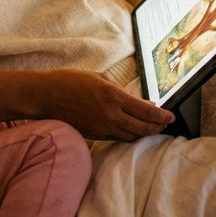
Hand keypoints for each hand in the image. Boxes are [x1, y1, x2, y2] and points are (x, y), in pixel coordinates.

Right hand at [0, 68, 174, 141]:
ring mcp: (101, 128)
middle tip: (165, 124)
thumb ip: (120, 91)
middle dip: (157, 127)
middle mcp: (110, 115)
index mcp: (113, 97)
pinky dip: (129, 135)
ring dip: (144, 133)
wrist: (44, 96)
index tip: (171, 116)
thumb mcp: (98, 78)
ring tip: (152, 128)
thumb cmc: (69, 81)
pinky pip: (117, 138)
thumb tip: (138, 102)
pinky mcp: (94, 135)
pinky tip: (132, 130)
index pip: (146, 112)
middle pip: (142, 128)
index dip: (162, 116)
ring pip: (131, 136)